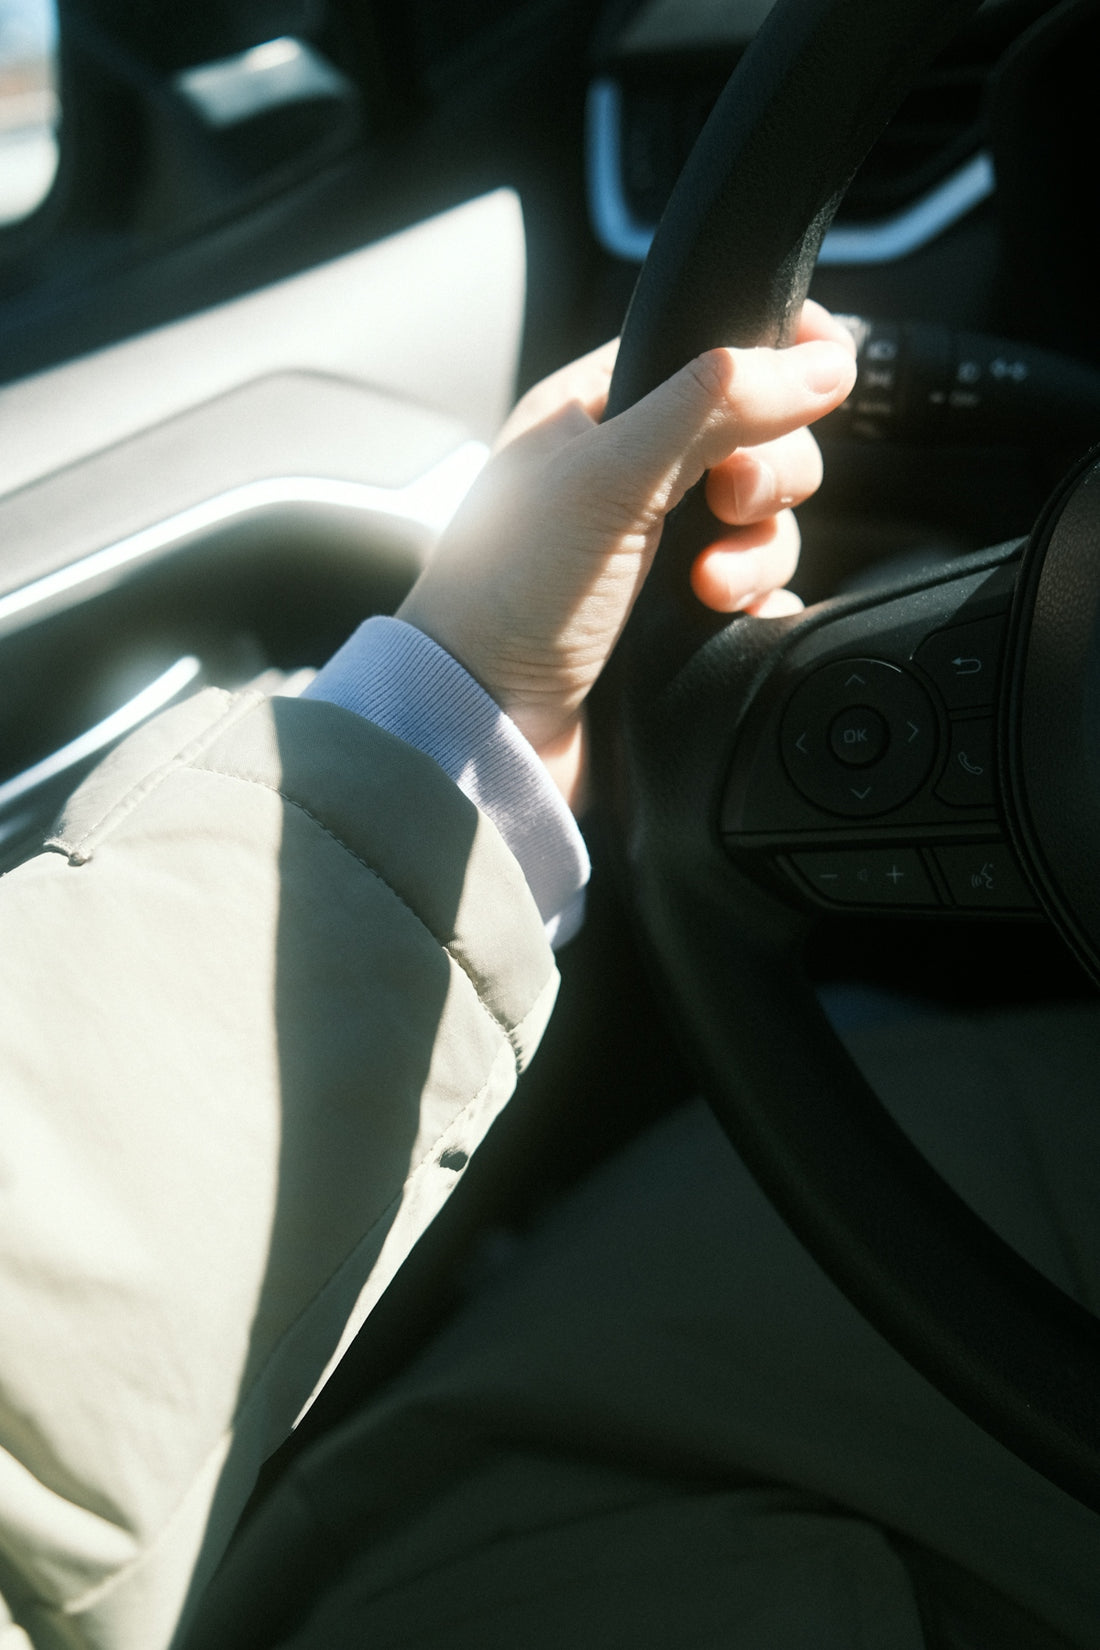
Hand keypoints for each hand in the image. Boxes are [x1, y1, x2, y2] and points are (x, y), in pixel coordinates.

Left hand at [398, 300, 855, 809]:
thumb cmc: (510, 596)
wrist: (486, 728)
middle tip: (726, 505)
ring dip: (757, 553)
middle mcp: (631, 473)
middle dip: (767, 473)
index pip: (708, 345)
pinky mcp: (680, 618)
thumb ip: (715, 405)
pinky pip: (761, 593)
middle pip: (758, 436)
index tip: (819, 368)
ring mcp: (658, 549)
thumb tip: (823, 358)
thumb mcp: (610, 477)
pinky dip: (758, 604)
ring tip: (706, 590)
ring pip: (765, 522)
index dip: (771, 349)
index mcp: (597, 411)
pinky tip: (719, 619)